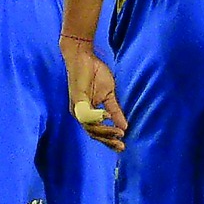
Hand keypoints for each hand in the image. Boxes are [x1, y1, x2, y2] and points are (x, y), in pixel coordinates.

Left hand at [60, 37, 126, 151]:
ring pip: (90, 127)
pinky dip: (98, 117)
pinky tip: (108, 117)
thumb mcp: (109, 95)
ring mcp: (77, 107)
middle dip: (108, 141)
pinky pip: (86, 113)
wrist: (83, 56)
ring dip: (105, 131)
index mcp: (87, 113)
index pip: (97, 132)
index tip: (122, 147)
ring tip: (119, 133)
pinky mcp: (77, 99)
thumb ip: (115, 111)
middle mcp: (80, 113)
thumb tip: (125, 127)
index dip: (109, 140)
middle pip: (93, 133)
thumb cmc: (95, 73)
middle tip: (121, 146)